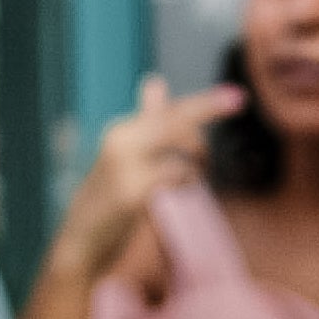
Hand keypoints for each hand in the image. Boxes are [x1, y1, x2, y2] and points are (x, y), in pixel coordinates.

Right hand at [52, 75, 241, 281]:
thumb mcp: (126, 155)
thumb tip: (156, 80)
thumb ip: (147, 121)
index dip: (206, 104)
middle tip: (205, 162)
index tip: (237, 96)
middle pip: (177, 124)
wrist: (81, 237)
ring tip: (188, 181)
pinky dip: (185, 184)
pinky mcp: (131, 192)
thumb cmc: (110, 197)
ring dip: (196, 167)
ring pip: (180, 152)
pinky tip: (178, 192)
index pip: (170, 112)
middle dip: (203, 140)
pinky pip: (175, 179)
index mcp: (123, 130)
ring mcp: (125, 165)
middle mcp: (121, 140)